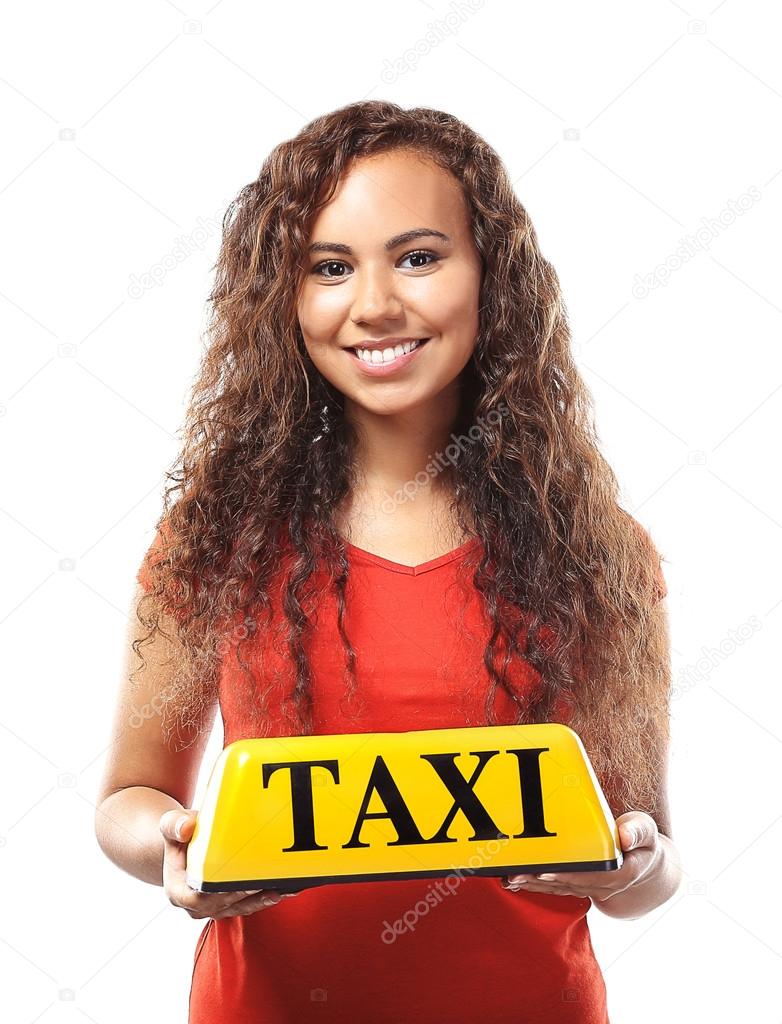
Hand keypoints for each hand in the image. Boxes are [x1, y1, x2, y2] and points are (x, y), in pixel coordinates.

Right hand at [160, 809, 303, 919]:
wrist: (182, 845)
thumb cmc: (179, 835)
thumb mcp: (170, 825)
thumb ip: (174, 825)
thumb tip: (187, 828)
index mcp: (179, 892)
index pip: (202, 897)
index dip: (224, 891)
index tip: (244, 882)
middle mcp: (196, 906)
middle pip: (227, 904)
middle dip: (251, 895)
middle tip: (274, 882)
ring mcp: (213, 908)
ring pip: (241, 908)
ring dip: (263, 899)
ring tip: (285, 888)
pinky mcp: (228, 905)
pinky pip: (248, 904)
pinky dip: (265, 897)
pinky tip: (284, 888)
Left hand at [499, 811, 661, 902]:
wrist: (645, 866)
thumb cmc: (643, 843)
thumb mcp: (647, 832)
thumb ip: (638, 831)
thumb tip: (625, 837)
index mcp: (620, 873)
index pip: (590, 876)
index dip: (568, 875)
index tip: (546, 871)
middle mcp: (602, 885)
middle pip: (567, 884)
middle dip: (540, 880)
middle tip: (516, 874)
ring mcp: (588, 888)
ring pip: (557, 887)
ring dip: (532, 884)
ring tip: (509, 878)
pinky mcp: (577, 885)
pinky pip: (554, 886)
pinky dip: (533, 885)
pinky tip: (513, 881)